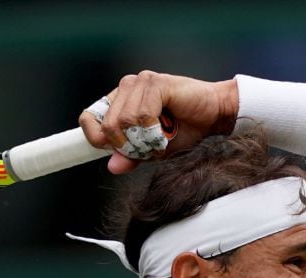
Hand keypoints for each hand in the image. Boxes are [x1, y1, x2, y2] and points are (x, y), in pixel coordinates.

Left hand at [78, 71, 238, 173]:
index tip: (118, 150)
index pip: (90, 117)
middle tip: (149, 147)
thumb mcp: (154, 150)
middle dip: (128, 145)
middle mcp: (126, 87)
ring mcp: (140, 82)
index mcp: (120, 101)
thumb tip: (112, 167)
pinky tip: (166, 130)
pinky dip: (154, 130)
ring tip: (161, 138)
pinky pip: (142, 115)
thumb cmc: (186, 128)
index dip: (98, 138)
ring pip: (124, 121)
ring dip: (144, 139)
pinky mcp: (155, 83)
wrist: (214, 115)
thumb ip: (133, 155)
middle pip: (108, 125)